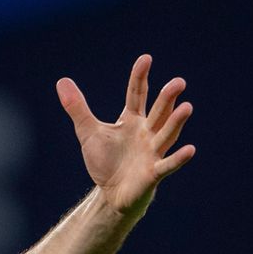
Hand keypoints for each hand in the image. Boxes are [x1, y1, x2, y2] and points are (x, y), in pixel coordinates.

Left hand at [56, 54, 194, 214]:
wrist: (111, 194)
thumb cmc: (105, 162)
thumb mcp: (88, 132)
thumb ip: (77, 108)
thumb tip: (62, 81)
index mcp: (132, 120)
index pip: (137, 95)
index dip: (140, 78)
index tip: (146, 59)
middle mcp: (147, 133)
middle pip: (158, 112)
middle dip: (167, 98)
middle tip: (178, 82)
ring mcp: (152, 152)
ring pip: (166, 134)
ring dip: (175, 122)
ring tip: (187, 107)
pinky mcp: (153, 173)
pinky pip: (168, 164)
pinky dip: (178, 159)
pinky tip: (190, 150)